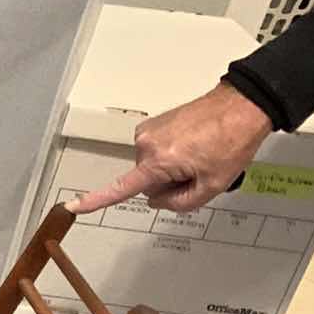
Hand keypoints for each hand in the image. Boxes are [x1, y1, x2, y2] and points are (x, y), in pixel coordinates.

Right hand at [67, 81, 272, 214]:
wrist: (240, 107)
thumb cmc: (231, 141)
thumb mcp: (214, 185)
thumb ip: (181, 203)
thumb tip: (158, 201)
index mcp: (158, 161)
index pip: (122, 188)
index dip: (96, 200)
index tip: (73, 207)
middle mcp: (146, 144)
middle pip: (147, 180)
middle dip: (169, 181)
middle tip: (199, 170)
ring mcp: (148, 131)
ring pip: (152, 166)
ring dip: (172, 166)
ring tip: (199, 153)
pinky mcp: (153, 124)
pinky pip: (156, 150)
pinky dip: (171, 152)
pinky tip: (193, 145)